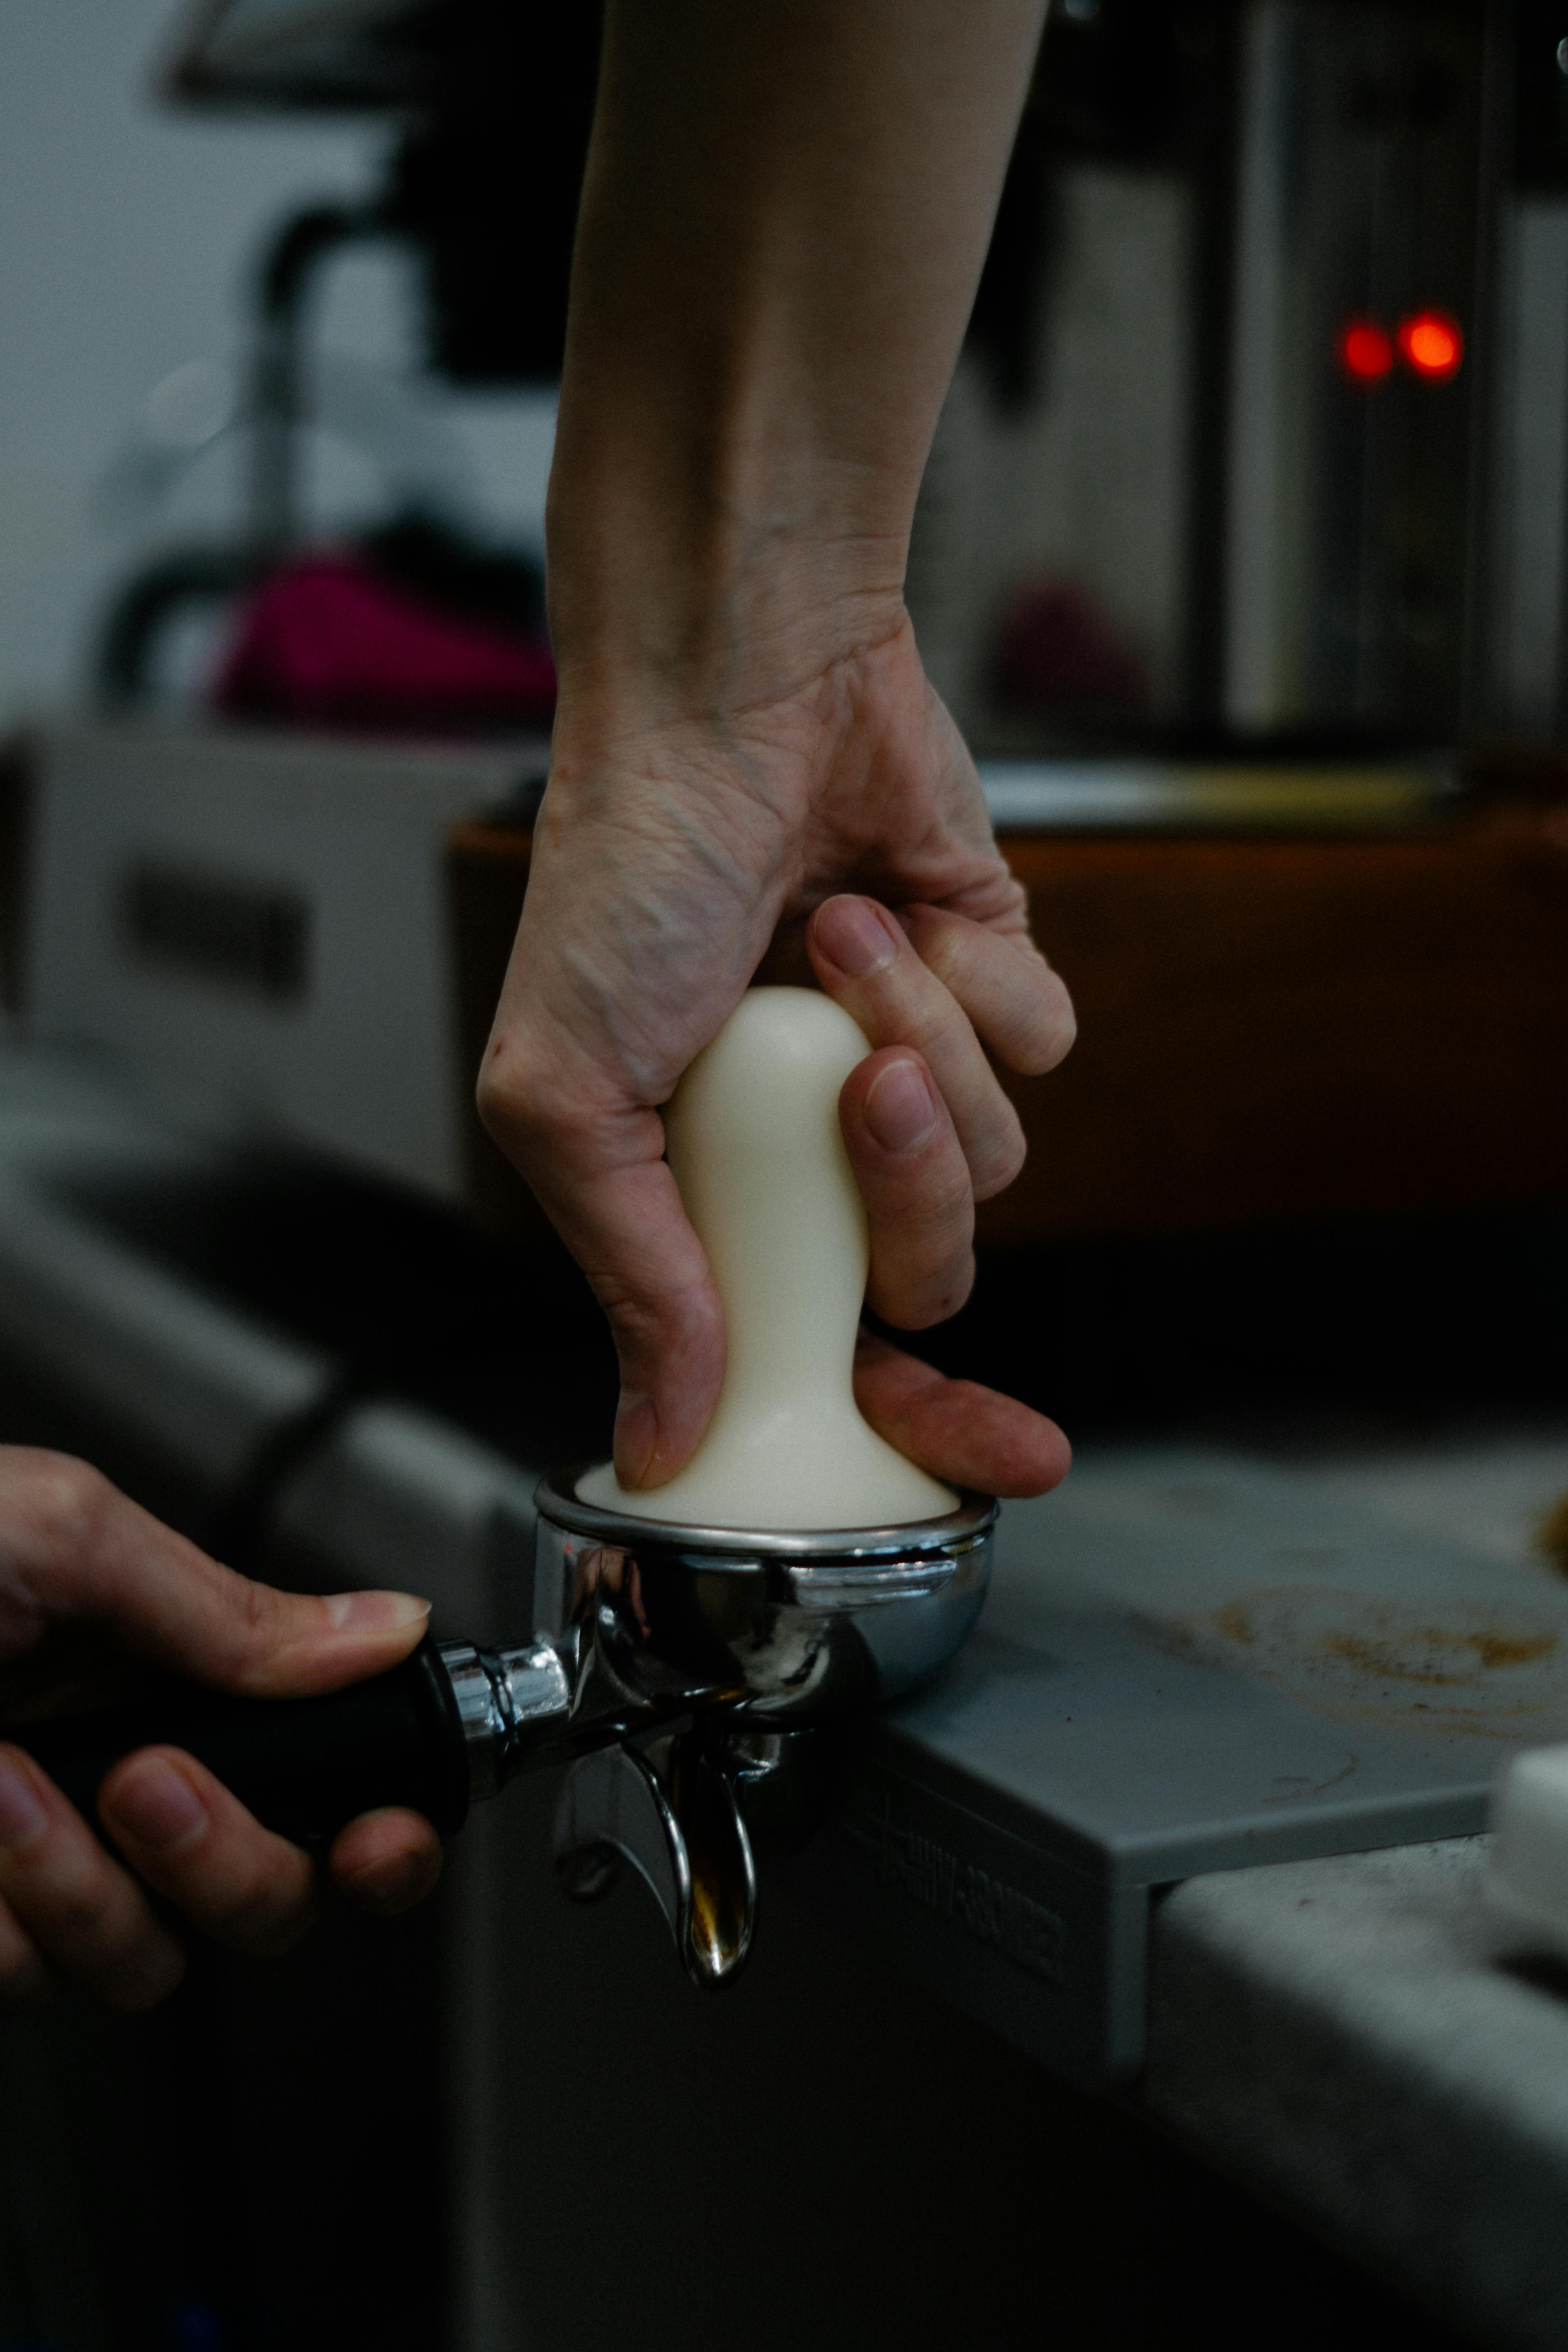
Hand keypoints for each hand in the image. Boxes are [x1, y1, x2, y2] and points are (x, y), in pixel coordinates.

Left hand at [0, 1448, 439, 2011]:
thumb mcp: (64, 1537)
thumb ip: (230, 1608)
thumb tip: (381, 1628)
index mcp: (166, 1681)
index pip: (323, 1786)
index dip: (380, 1834)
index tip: (384, 1835)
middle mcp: (120, 1788)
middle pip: (265, 1904)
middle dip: (228, 1858)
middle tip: (148, 1779)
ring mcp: (39, 1873)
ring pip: (143, 1961)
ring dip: (78, 1879)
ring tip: (0, 1781)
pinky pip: (29, 1982)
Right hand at [479, 620, 1074, 1497]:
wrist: (728, 698)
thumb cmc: (625, 876)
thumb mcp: (568, 1097)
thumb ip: (632, 1277)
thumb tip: (661, 1432)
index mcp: (717, 1195)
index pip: (827, 1354)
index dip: (915, 1423)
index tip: (993, 1463)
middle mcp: (818, 1147)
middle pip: (931, 1268)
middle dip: (909, 1189)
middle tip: (858, 1086)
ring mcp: (907, 1060)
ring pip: (994, 1155)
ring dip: (918, 1042)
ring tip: (835, 940)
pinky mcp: (988, 975)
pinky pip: (1038, 1041)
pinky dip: (973, 975)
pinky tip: (897, 906)